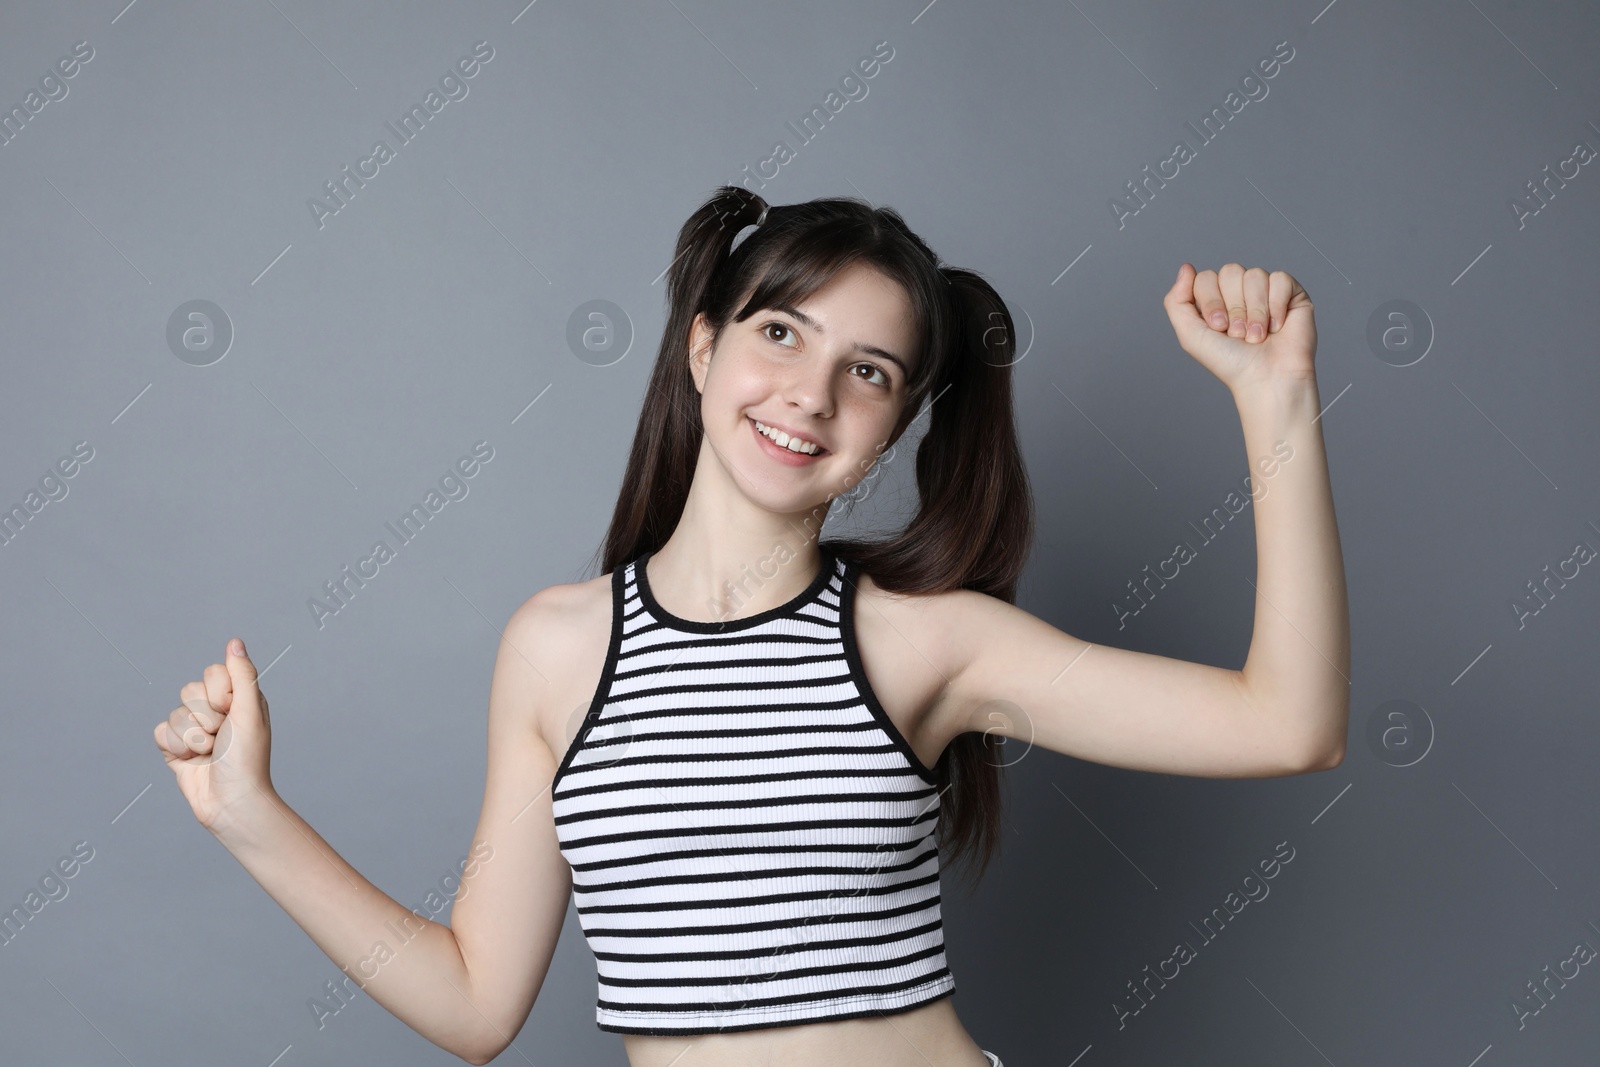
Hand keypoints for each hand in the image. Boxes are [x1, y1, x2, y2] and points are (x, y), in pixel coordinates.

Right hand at [153, 638, 274, 835]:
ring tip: (209, 753)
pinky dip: (175, 747)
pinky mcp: (175, 747)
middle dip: (205, 718)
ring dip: (192, 737)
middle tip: (221, 737)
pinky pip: (161, 731)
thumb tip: (234, 641)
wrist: (230, 801)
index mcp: (238, 699)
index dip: (218, 692)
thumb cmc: (247, 758)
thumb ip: (242, 675)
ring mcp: (194, 729)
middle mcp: (215, 711)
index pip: (213, 672)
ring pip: (175, 713)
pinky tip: (190, 761)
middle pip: (189, 691)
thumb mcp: (250, 712)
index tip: (231, 711)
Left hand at [1161, 262, 1315, 395]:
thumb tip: (1186, 267)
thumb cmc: (1229, 362)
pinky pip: (1280, 279)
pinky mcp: (1292, 293)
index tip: (1218, 328)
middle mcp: (1240, 291)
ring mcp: (1266, 290)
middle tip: (1238, 334)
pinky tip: (1277, 326)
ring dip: (1254, 311)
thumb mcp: (1190, 335)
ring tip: (1257, 336)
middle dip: (1233, 307)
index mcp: (1216, 298)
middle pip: (1230, 271)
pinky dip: (1276, 306)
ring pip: (1254, 275)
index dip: (1211, 301)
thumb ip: (1176, 301)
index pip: (1206, 277)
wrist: (1265, 378)